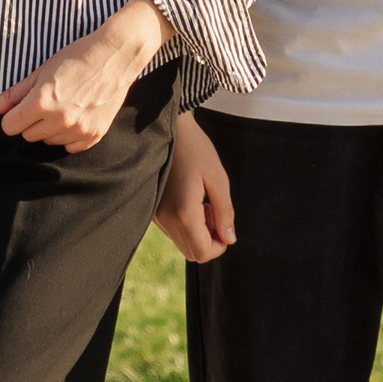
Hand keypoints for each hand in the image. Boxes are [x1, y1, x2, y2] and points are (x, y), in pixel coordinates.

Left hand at [0, 0, 171, 151]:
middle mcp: (60, 119)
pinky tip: (77, 114)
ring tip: (65, 104)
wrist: (116, 55)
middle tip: (48, 100)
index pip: (10, 126)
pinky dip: (69, 134)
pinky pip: (69, 146)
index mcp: (42, 102)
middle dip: (32, 120)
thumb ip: (12, 95)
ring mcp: (79, 129)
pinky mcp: (94, 135)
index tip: (24, 105)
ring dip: (50, 127)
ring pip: (48, 141)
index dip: (14, 115)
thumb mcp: (41, 71)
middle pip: (28, 135)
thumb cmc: (77, 57)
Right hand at [154, 114, 235, 261]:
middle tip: (215, 210)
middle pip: (193, 253)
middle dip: (209, 239)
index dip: (220, 244)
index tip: (224, 221)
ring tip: (203, 202)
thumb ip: (225, 212)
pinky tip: (191, 200)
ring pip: (183, 243)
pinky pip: (173, 231)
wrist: (168, 128)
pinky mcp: (153, 210)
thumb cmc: (196, 148)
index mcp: (183, 213)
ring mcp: (156, 216)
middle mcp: (166, 219)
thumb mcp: (218, 179)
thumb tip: (229, 239)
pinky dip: (186, 224)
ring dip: (198, 232)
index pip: (203, 253)